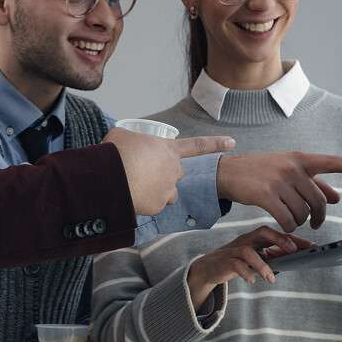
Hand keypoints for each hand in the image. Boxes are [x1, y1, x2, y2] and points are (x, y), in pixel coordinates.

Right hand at [105, 128, 235, 215]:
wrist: (108, 176)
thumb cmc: (114, 152)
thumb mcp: (122, 135)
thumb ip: (132, 139)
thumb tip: (126, 143)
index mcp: (168, 149)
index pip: (198, 145)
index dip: (215, 143)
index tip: (233, 142)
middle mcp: (173, 169)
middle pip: (176, 174)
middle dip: (164, 174)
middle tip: (142, 173)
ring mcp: (167, 189)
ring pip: (167, 193)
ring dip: (156, 191)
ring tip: (136, 186)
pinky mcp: (158, 205)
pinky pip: (153, 206)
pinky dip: (143, 203)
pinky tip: (130, 197)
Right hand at [186, 226, 314, 309]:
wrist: (209, 269)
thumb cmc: (236, 262)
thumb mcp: (256, 259)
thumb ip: (272, 258)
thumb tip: (293, 259)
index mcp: (255, 239)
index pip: (277, 234)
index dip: (293, 238)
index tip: (310, 246)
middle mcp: (246, 240)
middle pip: (263, 232)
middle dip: (280, 240)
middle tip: (292, 251)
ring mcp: (234, 250)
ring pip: (248, 251)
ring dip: (262, 265)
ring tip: (270, 278)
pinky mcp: (224, 262)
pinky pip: (236, 265)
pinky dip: (246, 273)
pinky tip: (252, 280)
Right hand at [217, 151, 341, 230]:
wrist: (228, 172)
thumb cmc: (261, 171)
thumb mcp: (287, 171)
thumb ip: (313, 184)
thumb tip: (337, 198)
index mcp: (300, 159)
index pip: (330, 162)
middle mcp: (292, 168)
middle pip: (318, 200)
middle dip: (319, 216)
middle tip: (316, 223)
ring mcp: (278, 181)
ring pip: (302, 212)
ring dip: (300, 221)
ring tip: (293, 219)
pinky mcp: (266, 195)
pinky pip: (287, 219)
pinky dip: (289, 226)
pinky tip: (285, 224)